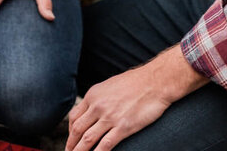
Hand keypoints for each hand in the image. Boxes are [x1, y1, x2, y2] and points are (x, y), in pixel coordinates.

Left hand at [66, 47, 207, 150]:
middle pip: (77, 130)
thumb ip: (99, 99)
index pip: (74, 117)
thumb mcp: (110, 86)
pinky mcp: (124, 127)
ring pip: (87, 140)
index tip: (71, 140)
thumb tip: (92, 110)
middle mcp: (98, 106)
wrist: (156, 81)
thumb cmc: (136, 82)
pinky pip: (106, 145)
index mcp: (93, 95)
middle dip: (71, 145)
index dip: (70, 132)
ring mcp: (110, 117)